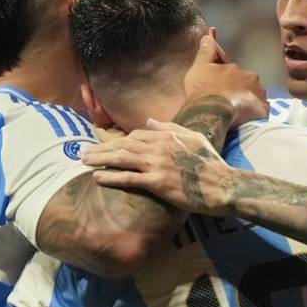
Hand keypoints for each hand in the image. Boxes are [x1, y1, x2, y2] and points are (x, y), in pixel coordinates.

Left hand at [81, 119, 231, 214]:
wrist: (222, 185)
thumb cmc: (211, 163)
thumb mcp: (193, 137)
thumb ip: (169, 127)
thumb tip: (149, 121)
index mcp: (167, 136)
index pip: (135, 135)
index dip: (118, 141)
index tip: (106, 147)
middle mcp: (158, 147)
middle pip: (123, 145)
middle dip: (101, 149)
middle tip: (83, 153)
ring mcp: (156, 164)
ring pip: (121, 158)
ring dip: (100, 159)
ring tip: (84, 162)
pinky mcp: (157, 182)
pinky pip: (128, 178)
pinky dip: (110, 177)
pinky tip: (97, 177)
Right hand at [183, 33, 268, 125]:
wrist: (213, 112)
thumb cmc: (203, 89)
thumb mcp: (199, 68)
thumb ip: (205, 52)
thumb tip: (208, 36)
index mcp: (236, 68)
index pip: (233, 72)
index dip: (226, 80)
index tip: (220, 88)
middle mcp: (251, 78)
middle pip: (247, 84)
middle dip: (240, 90)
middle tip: (228, 102)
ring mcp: (259, 94)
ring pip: (256, 96)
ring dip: (248, 102)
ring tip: (237, 113)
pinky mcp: (264, 110)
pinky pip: (261, 111)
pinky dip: (255, 114)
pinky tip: (246, 120)